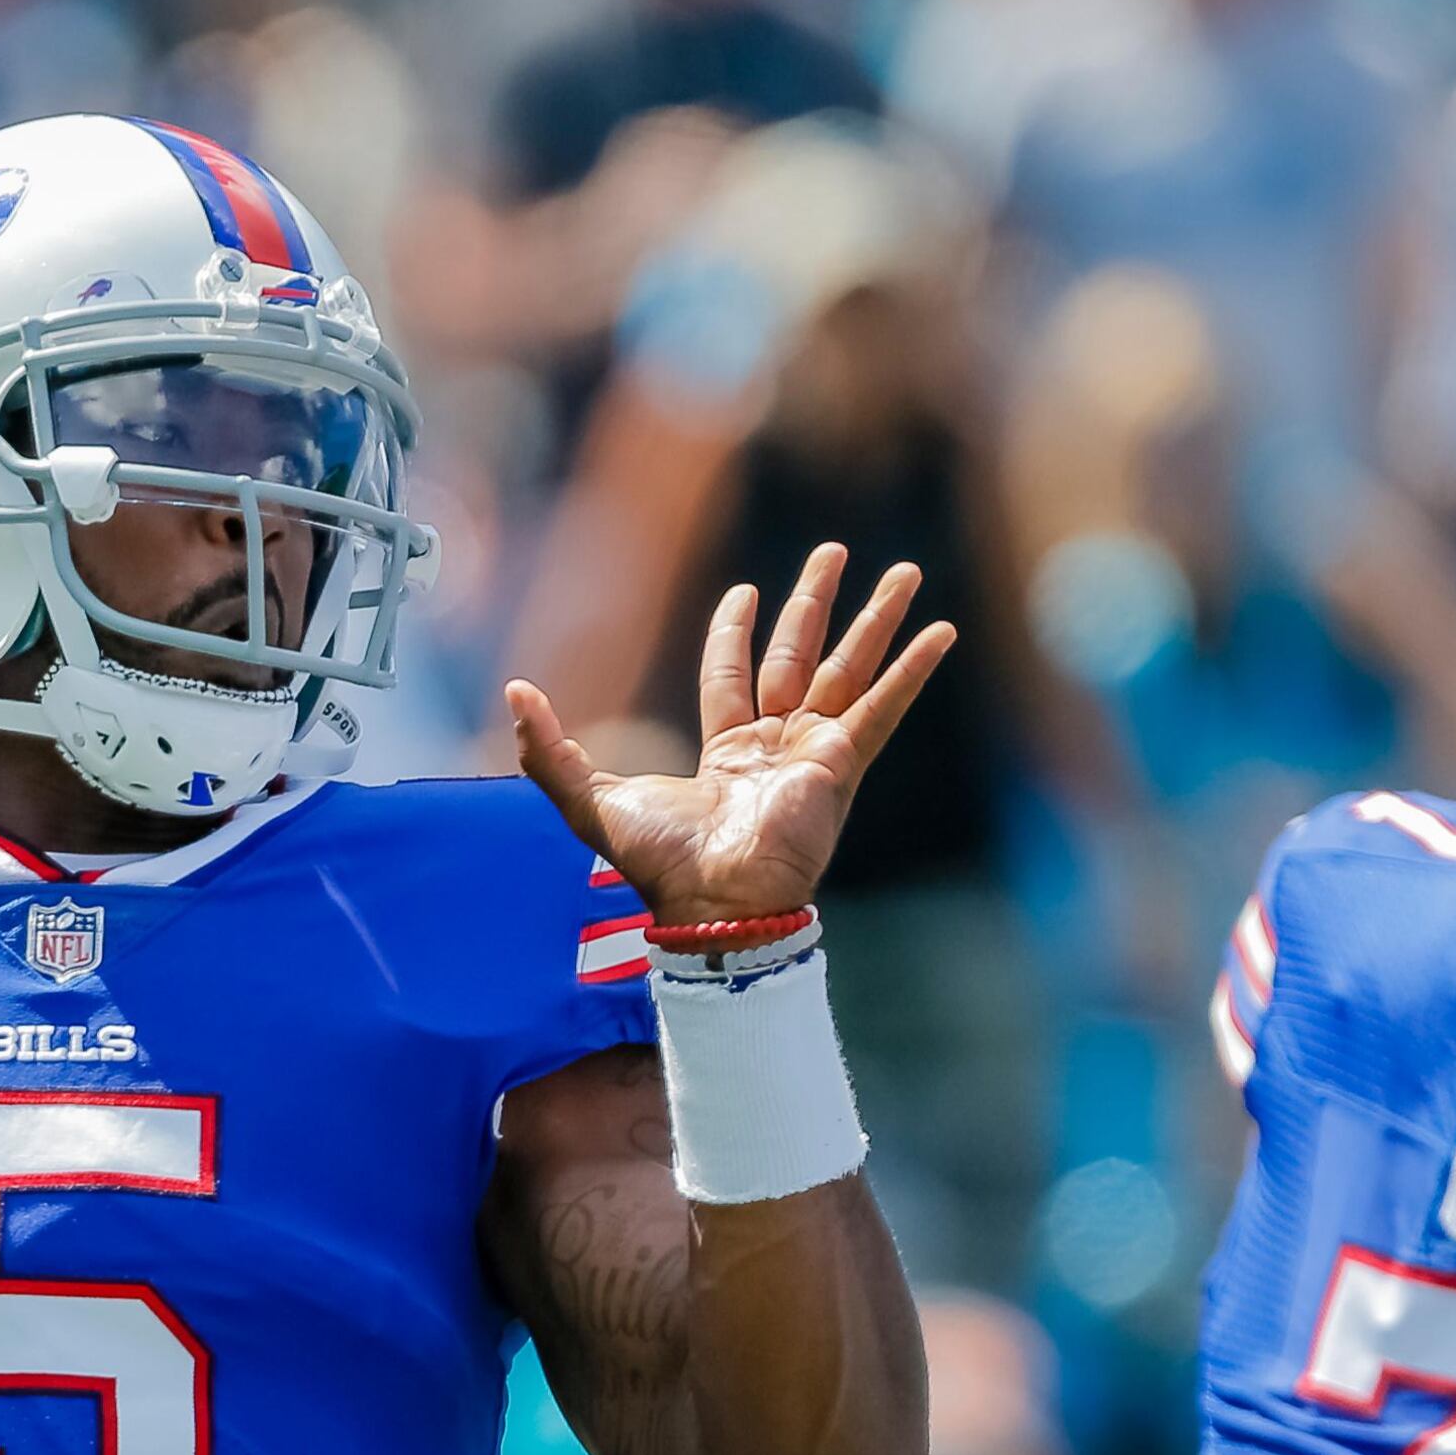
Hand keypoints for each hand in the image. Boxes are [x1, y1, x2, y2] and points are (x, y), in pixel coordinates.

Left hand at [508, 544, 958, 924]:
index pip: (732, 676)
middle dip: (815, 602)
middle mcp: (775, 745)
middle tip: (832, 551)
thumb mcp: (588, 799)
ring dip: (877, 619)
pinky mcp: (842, 765)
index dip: (734, 633)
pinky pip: (883, 707)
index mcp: (724, 750)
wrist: (713, 902)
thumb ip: (549, 749)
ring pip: (850, 668)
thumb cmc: (658, 863)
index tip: (746, 593)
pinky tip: (942, 632)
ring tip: (905, 571)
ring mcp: (814, 753)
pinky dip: (913, 670)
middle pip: (800, 656)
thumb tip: (513, 693)